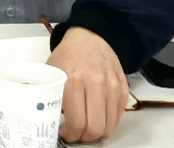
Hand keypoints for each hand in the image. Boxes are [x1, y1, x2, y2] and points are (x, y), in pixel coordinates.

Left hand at [47, 26, 129, 142]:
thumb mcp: (53, 71)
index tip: (64, 134)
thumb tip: (49, 119)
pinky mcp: (124, 89)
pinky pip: (119, 117)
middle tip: (76, 135)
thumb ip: (52, 94)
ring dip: (97, 134)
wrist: (92, 37)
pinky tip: (98, 118)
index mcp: (73, 79)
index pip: (76, 121)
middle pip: (95, 128)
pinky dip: (109, 123)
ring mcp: (112, 87)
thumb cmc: (70, 54)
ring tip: (87, 129)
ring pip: (109, 126)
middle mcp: (95, 83)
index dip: (70, 135)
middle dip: (84, 138)